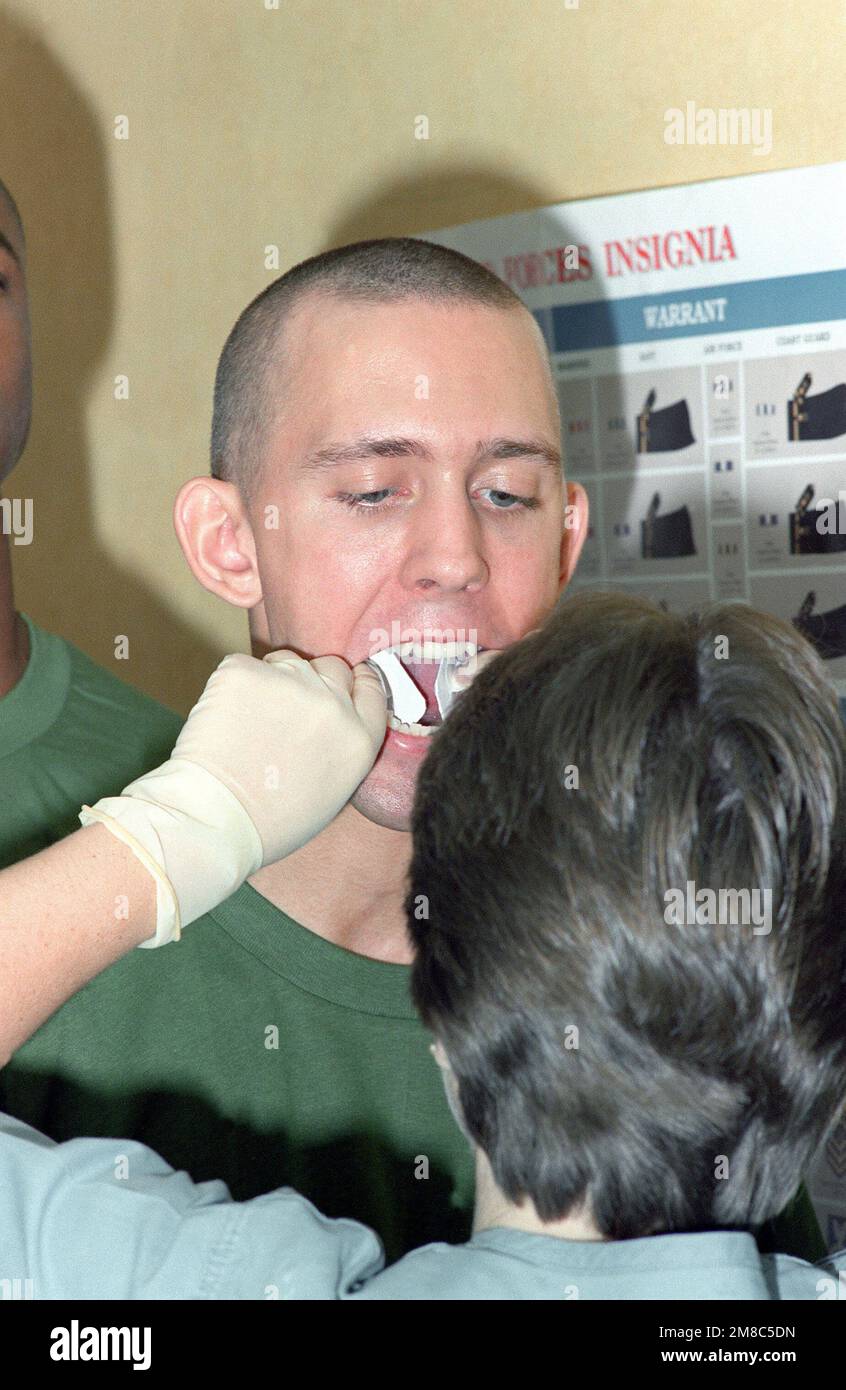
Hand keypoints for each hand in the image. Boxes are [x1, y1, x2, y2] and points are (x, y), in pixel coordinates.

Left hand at [172, 650, 386, 862]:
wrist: (216, 820)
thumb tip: (329, 723)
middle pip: (333, 668)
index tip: (346, 680)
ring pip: (287, 662)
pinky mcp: (247, 672)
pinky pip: (244, 666)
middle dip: (315, 679)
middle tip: (286, 706)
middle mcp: (333, 706)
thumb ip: (341, 748)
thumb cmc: (269, 822)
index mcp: (358, 740)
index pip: (371, 690)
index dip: (357, 681)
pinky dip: (234, 685)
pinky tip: (225, 719)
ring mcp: (291, 684)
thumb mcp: (333, 793)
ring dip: (273, 680)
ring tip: (250, 720)